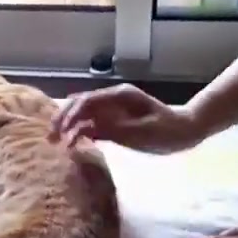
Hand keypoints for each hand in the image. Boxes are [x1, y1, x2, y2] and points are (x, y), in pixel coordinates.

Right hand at [50, 84, 205, 153]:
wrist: (186, 130)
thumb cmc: (168, 131)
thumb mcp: (143, 132)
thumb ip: (115, 129)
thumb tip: (86, 128)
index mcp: (119, 96)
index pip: (87, 101)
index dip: (71, 115)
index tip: (61, 132)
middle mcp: (113, 99)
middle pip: (80, 104)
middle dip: (63, 118)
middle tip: (50, 137)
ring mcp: (113, 108)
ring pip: (83, 112)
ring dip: (68, 125)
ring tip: (56, 140)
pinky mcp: (115, 120)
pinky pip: (92, 122)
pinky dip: (79, 130)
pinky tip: (71, 141)